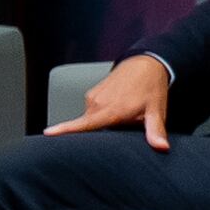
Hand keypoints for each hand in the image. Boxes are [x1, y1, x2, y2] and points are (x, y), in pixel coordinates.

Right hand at [49, 53, 178, 146]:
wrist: (145, 63)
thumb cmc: (150, 88)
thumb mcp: (156, 111)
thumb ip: (155, 131)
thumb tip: (161, 147)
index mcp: (111, 110)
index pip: (84, 124)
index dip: (65, 130)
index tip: (48, 134)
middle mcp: (97, 103)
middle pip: (87, 128)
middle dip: (96, 136)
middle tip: (118, 130)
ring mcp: (92, 97)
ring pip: (90, 120)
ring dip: (101, 125)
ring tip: (122, 119)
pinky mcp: (91, 94)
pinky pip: (91, 112)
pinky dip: (100, 116)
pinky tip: (115, 112)